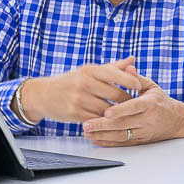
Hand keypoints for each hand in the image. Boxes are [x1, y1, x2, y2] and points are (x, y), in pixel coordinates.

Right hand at [18, 57, 142, 123]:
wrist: (43, 94)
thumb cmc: (71, 81)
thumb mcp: (89, 71)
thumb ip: (112, 67)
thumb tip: (132, 61)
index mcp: (89, 70)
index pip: (115, 74)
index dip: (130, 80)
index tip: (140, 86)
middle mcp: (84, 83)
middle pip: (115, 94)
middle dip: (127, 101)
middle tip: (136, 105)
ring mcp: (79, 99)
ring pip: (107, 110)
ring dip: (118, 114)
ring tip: (126, 114)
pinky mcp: (75, 114)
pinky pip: (97, 120)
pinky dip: (105, 122)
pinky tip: (111, 122)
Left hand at [82, 72, 183, 145]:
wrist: (177, 121)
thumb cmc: (162, 102)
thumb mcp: (152, 87)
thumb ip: (137, 78)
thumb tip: (127, 66)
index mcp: (151, 104)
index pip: (134, 107)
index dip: (120, 110)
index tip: (106, 112)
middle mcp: (147, 119)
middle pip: (123, 124)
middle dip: (103, 125)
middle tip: (86, 124)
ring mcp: (144, 132)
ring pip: (121, 136)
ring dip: (102, 135)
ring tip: (87, 132)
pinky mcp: (140, 141)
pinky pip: (122, 143)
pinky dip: (108, 142)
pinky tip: (95, 139)